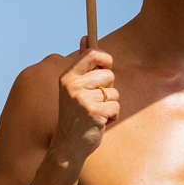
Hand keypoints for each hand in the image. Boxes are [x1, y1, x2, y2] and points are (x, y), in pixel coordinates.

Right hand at [48, 40, 117, 166]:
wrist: (68, 146)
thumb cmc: (75, 115)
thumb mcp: (74, 88)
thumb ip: (81, 63)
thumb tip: (85, 37)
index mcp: (67, 77)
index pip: (92, 54)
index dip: (105, 59)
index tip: (106, 68)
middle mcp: (73, 86)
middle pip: (109, 75)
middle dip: (109, 89)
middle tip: (95, 101)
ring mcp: (82, 100)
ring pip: (114, 93)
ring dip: (110, 105)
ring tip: (96, 114)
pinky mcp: (93, 113)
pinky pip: (116, 107)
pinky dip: (112, 116)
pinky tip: (99, 122)